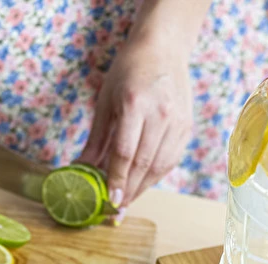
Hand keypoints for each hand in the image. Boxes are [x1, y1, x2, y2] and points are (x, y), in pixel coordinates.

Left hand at [79, 36, 192, 215]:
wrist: (164, 48)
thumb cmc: (129, 71)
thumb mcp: (105, 101)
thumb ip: (96, 139)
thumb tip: (81, 170)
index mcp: (135, 104)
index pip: (125, 153)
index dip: (117, 180)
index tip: (110, 202)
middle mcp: (160, 114)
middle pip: (144, 164)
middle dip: (129, 192)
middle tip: (115, 211)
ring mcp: (178, 121)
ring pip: (160, 167)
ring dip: (143, 188)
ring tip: (126, 201)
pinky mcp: (187, 127)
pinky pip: (171, 160)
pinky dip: (156, 176)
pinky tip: (143, 184)